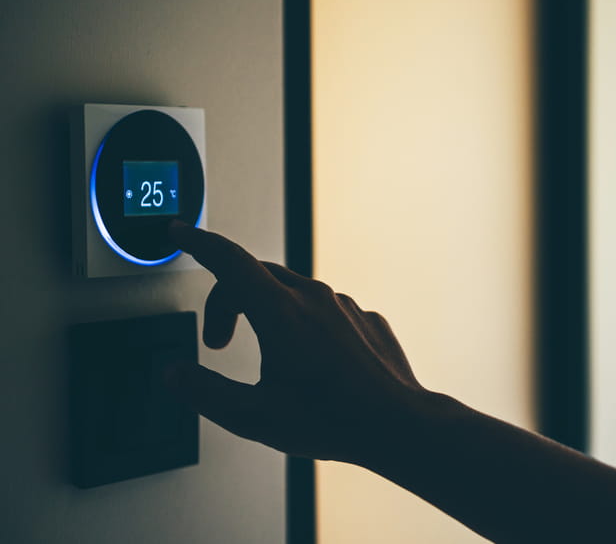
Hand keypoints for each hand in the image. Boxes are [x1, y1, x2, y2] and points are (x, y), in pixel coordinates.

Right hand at [166, 221, 425, 463]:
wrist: (399, 425)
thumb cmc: (333, 421)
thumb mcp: (252, 417)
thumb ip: (204, 391)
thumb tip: (175, 373)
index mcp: (281, 312)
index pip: (228, 260)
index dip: (197, 242)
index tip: (179, 231)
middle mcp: (314, 298)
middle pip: (254, 275)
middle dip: (226, 301)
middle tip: (218, 343)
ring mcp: (344, 305)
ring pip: (291, 291)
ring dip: (266, 312)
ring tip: (268, 359)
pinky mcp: (364, 318)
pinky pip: (325, 309)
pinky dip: (304, 325)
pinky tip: (311, 364)